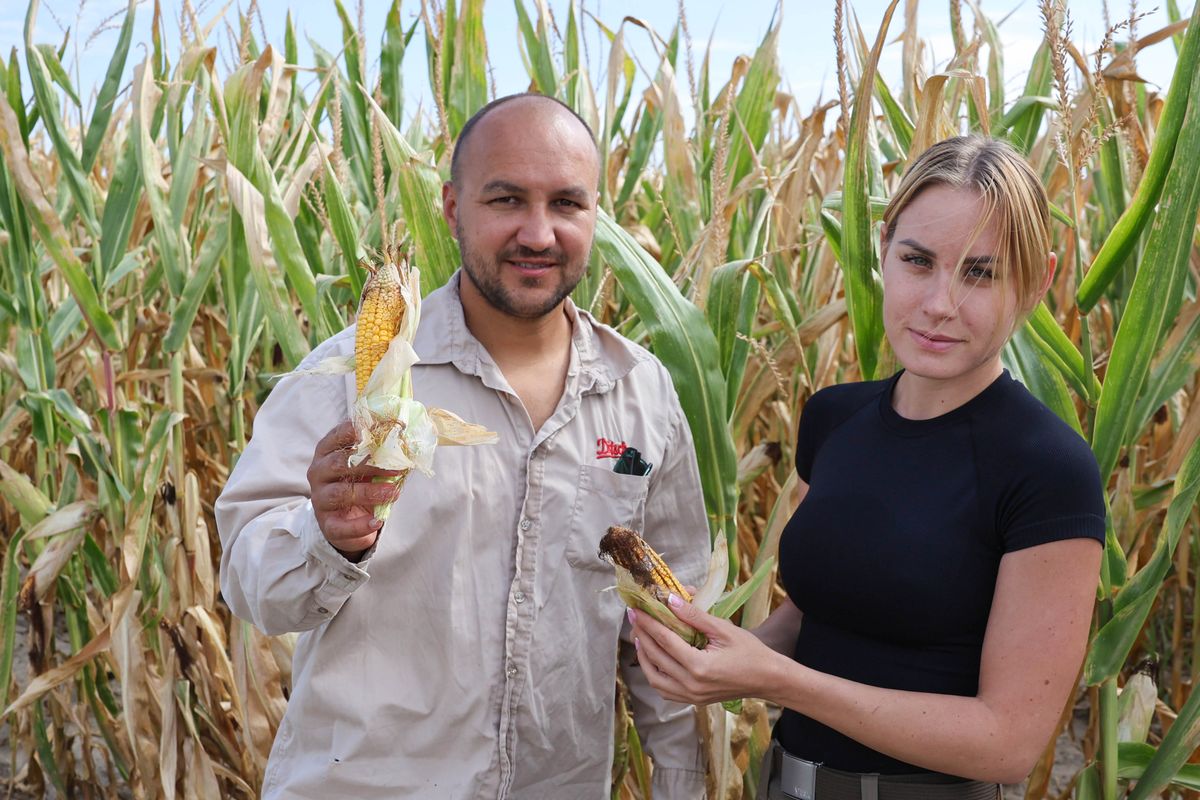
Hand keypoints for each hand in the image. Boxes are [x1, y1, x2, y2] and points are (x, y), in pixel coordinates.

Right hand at [307, 420, 404, 559]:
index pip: (337, 436)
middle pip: (339, 463)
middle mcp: (318, 473)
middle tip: (396, 468)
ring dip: (369, 492)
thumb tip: (407, 443)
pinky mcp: (327, 524)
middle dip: (369, 464)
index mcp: (327, 452)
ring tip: (393, 492)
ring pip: (341, 493)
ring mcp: (320, 499)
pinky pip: (341, 526)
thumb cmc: (359, 483)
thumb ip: (380, 454)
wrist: (348, 520)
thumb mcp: (368, 466)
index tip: (378, 431)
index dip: (356, 432)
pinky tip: (377, 521)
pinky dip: (360, 525)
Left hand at [627, 594, 783, 705]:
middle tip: (635, 618)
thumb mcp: (723, 629)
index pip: (665, 641)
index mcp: (700, 667)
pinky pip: (665, 690)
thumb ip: (694, 615)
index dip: (648, 623)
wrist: (767, 679)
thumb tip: (670, 600)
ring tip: (639, 637)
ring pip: (655, 679)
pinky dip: (654, 673)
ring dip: (644, 657)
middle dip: (642, 636)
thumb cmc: (750, 652)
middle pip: (656, 658)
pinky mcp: (693, 701)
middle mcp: (692, 685)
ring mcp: (691, 697)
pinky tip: (652, 658)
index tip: (636, 609)